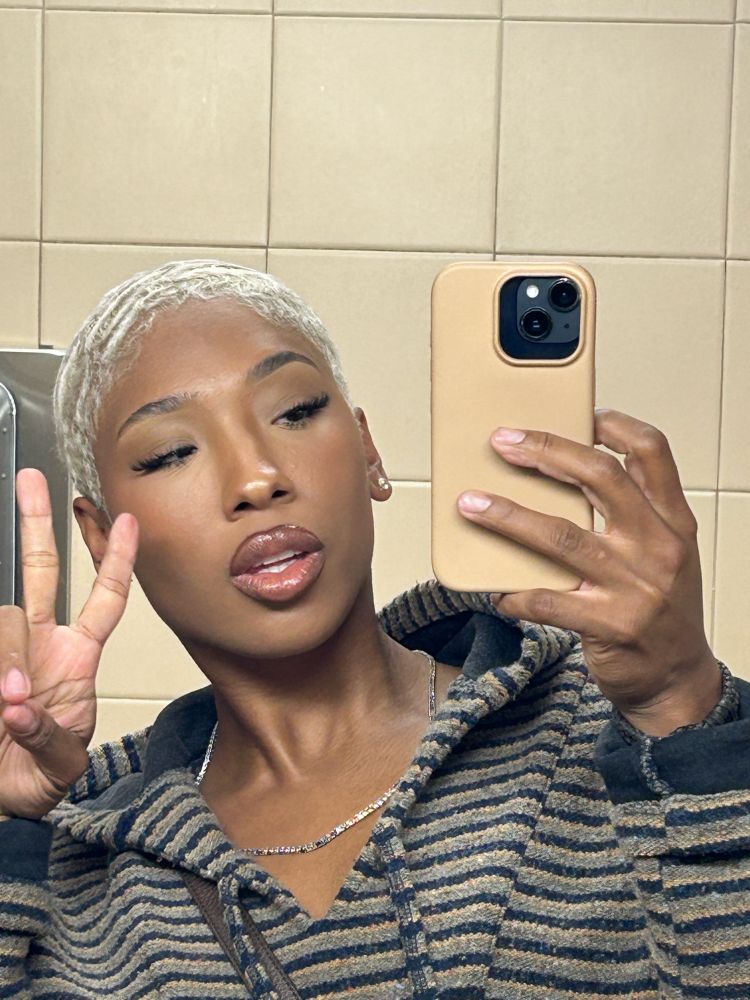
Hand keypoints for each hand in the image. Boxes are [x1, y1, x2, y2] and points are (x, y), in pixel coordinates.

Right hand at [0, 469, 136, 819]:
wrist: (3, 797)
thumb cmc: (39, 772)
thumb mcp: (61, 760)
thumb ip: (47, 734)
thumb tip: (17, 704)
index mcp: (78, 657)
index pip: (105, 598)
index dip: (116, 560)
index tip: (128, 519)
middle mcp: (42, 643)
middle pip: (43, 572)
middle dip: (38, 524)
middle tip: (31, 480)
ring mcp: (8, 650)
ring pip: (7, 619)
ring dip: (10, 659)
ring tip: (11, 703)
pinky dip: (1, 668)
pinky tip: (3, 699)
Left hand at [457, 409, 720, 736]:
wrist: (676, 680)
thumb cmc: (660, 610)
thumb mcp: (662, 554)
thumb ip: (627, 515)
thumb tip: (559, 477)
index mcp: (672, 521)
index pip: (652, 452)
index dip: (615, 425)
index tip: (580, 413)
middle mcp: (658, 547)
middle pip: (599, 478)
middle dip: (545, 451)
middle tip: (503, 442)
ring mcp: (634, 587)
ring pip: (561, 536)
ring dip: (508, 515)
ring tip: (471, 503)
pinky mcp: (609, 625)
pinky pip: (546, 600)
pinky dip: (514, 592)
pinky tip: (495, 590)